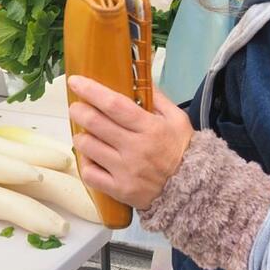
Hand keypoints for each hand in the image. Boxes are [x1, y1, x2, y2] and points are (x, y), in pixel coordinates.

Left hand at [67, 75, 193, 209]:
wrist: (194, 189)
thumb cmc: (182, 150)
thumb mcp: (178, 119)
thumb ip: (157, 98)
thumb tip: (135, 79)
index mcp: (150, 128)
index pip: (114, 105)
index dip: (92, 90)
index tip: (76, 81)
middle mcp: (135, 149)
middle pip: (95, 123)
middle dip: (79, 111)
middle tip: (76, 107)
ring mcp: (125, 171)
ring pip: (88, 147)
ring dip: (81, 135)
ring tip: (84, 132)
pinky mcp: (119, 190)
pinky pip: (90, 174)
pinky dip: (85, 163)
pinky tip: (90, 157)